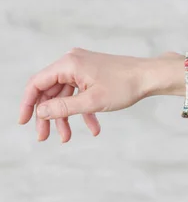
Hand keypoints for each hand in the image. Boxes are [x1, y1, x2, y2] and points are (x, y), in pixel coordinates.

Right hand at [18, 47, 185, 142]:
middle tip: (45, 138)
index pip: (37, 83)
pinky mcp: (92, 75)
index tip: (24, 122)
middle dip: (48, 117)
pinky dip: (83, 112)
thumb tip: (40, 112)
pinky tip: (94, 128)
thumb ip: (63, 108)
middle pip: (50, 92)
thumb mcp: (91, 102)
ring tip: (67, 138)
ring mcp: (82, 69)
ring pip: (65, 96)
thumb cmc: (124, 86)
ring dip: (66, 118)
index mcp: (68, 64)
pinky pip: (80, 95)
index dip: (28, 104)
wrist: (150, 77)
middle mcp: (72, 63)